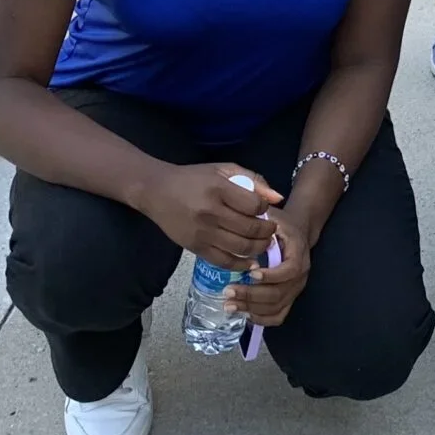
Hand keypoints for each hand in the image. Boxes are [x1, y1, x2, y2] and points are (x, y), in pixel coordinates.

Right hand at [140, 161, 279, 267]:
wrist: (156, 192)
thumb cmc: (193, 178)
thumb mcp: (223, 169)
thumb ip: (253, 180)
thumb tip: (278, 198)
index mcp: (219, 189)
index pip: (254, 205)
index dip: (265, 208)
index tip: (265, 209)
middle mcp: (210, 213)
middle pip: (250, 229)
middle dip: (267, 231)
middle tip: (271, 229)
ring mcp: (202, 233)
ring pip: (240, 247)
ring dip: (258, 248)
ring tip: (264, 243)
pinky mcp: (195, 247)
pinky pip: (223, 261)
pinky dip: (241, 264)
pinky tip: (250, 261)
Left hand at [234, 207, 308, 325]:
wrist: (298, 232)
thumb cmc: (280, 224)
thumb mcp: (273, 215)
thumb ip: (260, 218)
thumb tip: (246, 217)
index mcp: (299, 254)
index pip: (289, 270)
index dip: (271, 275)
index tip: (250, 273)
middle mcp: (300, 275)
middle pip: (279, 293)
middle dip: (252, 295)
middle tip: (228, 291)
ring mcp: (295, 289)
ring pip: (276, 308)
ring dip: (252, 309)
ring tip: (229, 305)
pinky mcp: (289, 299)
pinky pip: (278, 316)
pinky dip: (261, 319)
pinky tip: (244, 314)